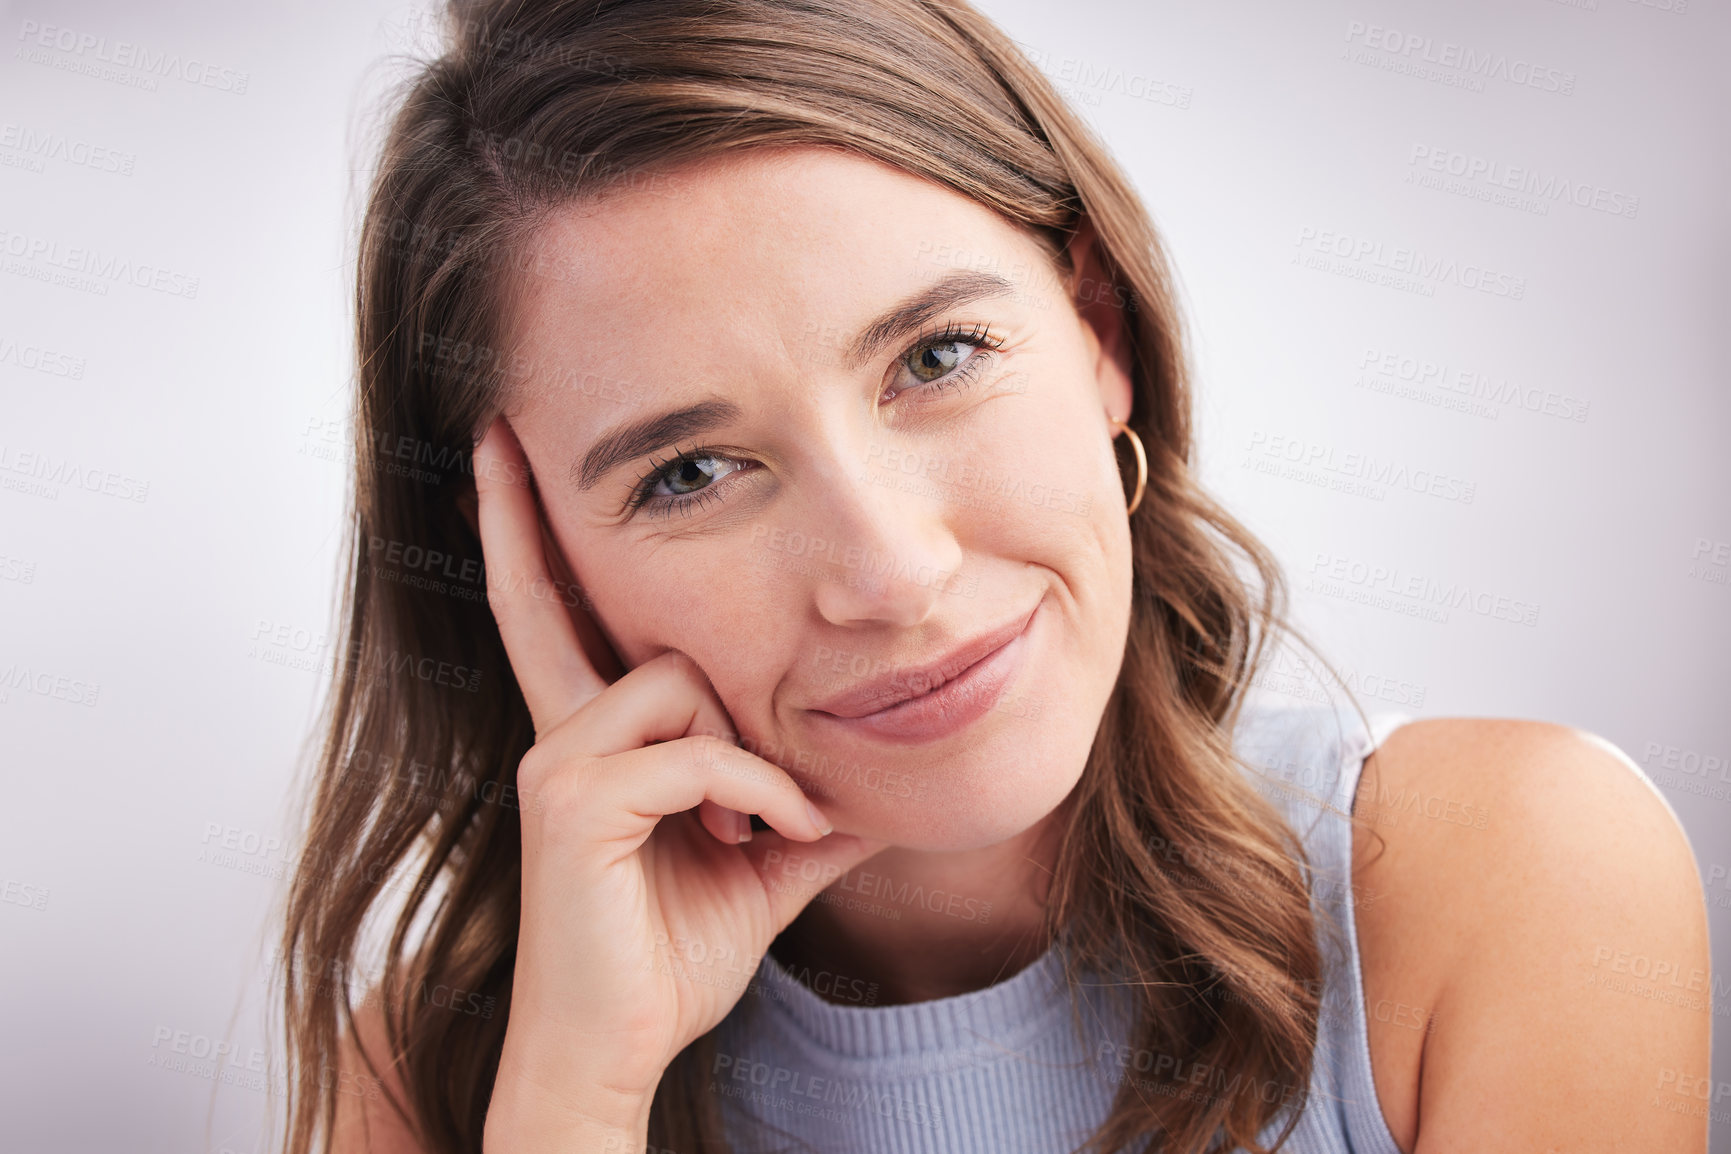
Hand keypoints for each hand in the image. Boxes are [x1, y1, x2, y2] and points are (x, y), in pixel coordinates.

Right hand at [471, 417, 884, 1151]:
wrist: (614, 1053)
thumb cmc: (669, 961)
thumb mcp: (759, 867)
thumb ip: (807, 807)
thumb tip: (885, 782)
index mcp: (593, 739)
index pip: (552, 615)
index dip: (522, 532)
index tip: (504, 451)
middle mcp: (560, 734)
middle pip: (560, 602)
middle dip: (533, 525)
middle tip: (534, 476)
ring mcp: (558, 762)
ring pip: (677, 677)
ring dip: (749, 750)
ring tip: (773, 824)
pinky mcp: (573, 799)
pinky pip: (697, 752)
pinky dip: (759, 792)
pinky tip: (777, 839)